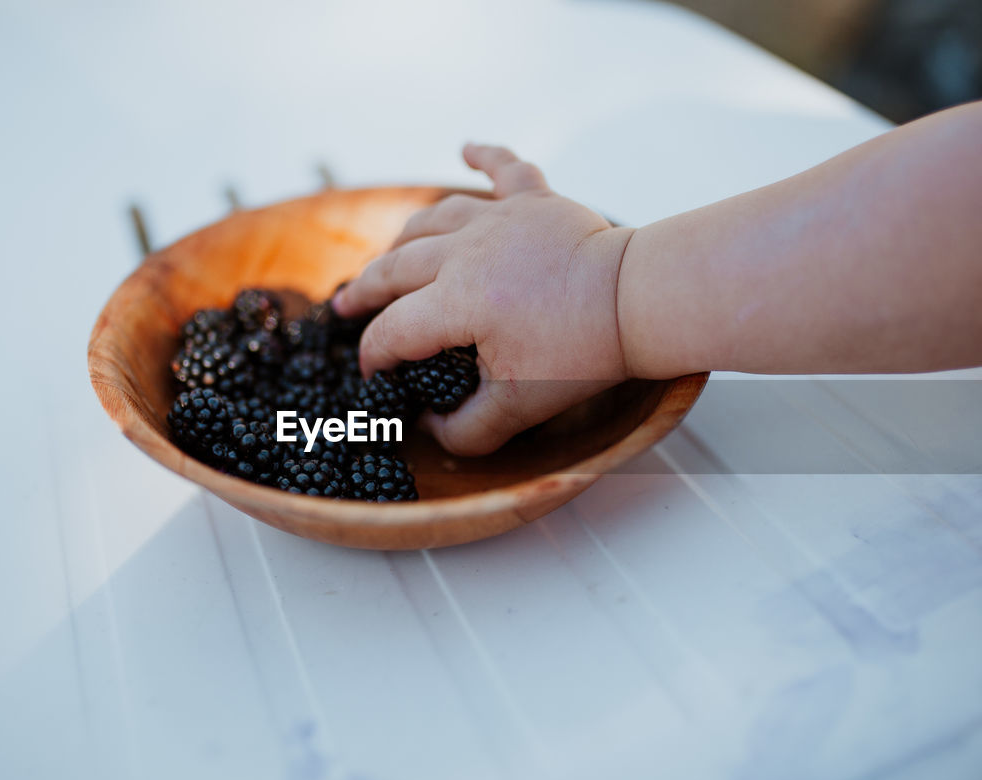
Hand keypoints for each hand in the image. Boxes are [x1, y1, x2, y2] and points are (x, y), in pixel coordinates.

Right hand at [333, 144, 634, 454]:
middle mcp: (466, 251)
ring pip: (433, 219)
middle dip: (364, 291)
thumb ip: (465, 429)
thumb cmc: (582, 353)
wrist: (636, 301)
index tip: (373, 375)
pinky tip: (466, 149)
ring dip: (404, 239)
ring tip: (389, 256)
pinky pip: (505, 169)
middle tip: (346, 307)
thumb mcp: (518, 408)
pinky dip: (484, 157)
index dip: (374, 357)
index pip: (393, 331)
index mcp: (456, 302)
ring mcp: (500, 220)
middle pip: (396, 268)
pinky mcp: (536, 202)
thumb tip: (431, 428)